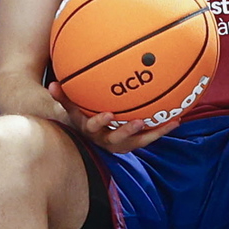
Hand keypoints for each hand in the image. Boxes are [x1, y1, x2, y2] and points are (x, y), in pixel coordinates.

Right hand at [53, 84, 178, 152]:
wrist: (89, 136)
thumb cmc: (81, 116)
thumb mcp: (71, 108)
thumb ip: (63, 97)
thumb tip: (51, 84)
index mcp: (89, 130)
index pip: (92, 128)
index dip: (99, 123)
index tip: (108, 114)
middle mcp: (104, 140)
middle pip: (116, 140)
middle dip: (127, 132)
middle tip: (139, 121)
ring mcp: (120, 144)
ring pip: (137, 141)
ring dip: (153, 133)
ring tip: (169, 122)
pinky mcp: (133, 144)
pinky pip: (149, 138)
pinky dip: (162, 129)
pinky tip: (177, 119)